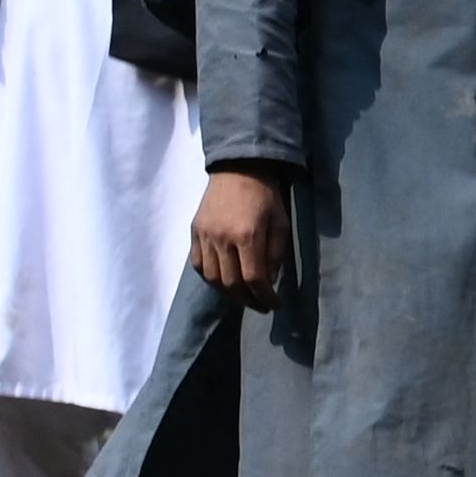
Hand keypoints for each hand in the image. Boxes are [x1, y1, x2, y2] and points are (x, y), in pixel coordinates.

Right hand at [194, 166, 288, 303]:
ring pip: (212, 278)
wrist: (238, 170)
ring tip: (244, 297)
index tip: (275, 305)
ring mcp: (204, 235)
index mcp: (247, 236)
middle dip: (248, 301)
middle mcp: (222, 238)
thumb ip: (275, 256)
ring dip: (229, 294)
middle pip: (231, 283)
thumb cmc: (266, 198)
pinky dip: (211, 279)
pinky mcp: (194, 232)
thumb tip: (268, 284)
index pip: (254, 279)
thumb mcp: (281, 226)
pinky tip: (224, 282)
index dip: (265, 298)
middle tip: (261, 306)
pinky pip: (198, 264)